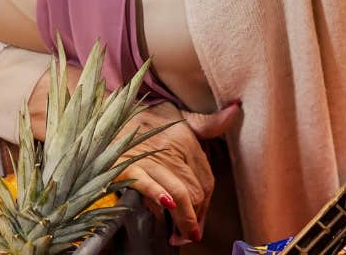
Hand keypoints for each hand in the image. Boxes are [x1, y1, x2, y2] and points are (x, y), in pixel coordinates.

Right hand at [115, 100, 241, 242]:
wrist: (111, 111)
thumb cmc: (147, 117)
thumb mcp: (180, 115)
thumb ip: (208, 122)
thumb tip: (234, 110)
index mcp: (186, 139)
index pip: (206, 180)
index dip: (206, 206)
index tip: (201, 220)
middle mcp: (171, 148)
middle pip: (195, 191)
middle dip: (194, 217)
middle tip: (190, 233)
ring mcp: (150, 158)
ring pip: (178, 193)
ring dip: (183, 218)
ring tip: (181, 236)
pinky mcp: (128, 165)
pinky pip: (148, 184)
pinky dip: (159, 197)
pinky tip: (165, 209)